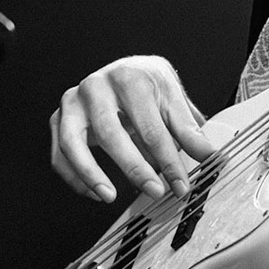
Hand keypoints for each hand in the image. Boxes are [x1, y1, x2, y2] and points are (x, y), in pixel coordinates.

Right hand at [50, 55, 216, 203]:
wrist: (122, 71)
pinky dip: (75, 177)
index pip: (150, 126)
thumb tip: (209, 156)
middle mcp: (96, 86)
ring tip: (110, 196)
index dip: (168, 159)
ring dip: (91, 174)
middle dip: (134, 167)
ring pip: (72, 143)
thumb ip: (188, 129)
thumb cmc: (147, 85)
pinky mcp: (58, 119)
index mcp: (129, 77)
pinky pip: (60, 154)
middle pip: (111, 132)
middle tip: (155, 191)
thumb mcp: (172, 99)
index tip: (181, 184)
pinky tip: (97, 192)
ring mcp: (73, 102)